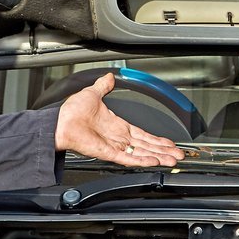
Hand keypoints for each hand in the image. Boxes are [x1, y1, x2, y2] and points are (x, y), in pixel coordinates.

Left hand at [53, 72, 185, 167]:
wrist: (59, 122)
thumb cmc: (71, 111)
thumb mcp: (92, 93)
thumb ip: (103, 86)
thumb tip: (110, 77)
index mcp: (117, 125)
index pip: (142, 134)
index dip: (157, 139)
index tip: (169, 142)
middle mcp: (118, 138)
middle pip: (147, 146)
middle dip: (164, 150)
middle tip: (179, 155)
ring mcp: (114, 146)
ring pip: (141, 153)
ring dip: (158, 156)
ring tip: (172, 160)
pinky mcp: (108, 152)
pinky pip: (128, 158)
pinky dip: (141, 159)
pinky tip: (153, 161)